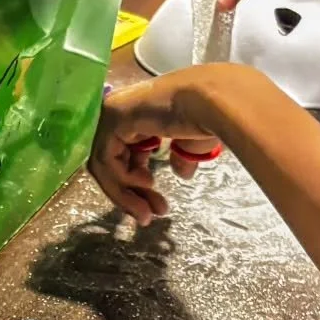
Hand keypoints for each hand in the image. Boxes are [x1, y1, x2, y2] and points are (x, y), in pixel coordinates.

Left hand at [89, 66, 253, 224]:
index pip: (126, 153)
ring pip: (106, 165)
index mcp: (140, 113)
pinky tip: (147, 183)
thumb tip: (182, 173)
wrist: (213, 102)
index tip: (155, 207)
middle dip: (131, 194)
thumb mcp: (191, 144)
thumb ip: (180, 156)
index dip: (137, 183)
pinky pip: (106, 161)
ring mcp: (113, 113)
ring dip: (125, 195)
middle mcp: (121, 111)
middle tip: (148, 217)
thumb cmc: (209, 117)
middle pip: (115, 162)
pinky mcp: (112, 120)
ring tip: (146, 213)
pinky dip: (121, 179)